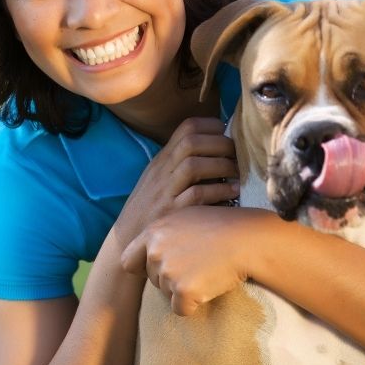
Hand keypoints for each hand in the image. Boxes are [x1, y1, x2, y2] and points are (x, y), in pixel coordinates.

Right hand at [112, 117, 239, 246]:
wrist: (127, 238)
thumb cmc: (151, 208)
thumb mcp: (161, 178)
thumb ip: (182, 163)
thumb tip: (219, 152)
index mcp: (163, 159)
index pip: (187, 128)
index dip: (212, 126)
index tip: (228, 135)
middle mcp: (163, 171)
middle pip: (191, 142)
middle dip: (221, 144)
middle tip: (238, 155)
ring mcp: (165, 192)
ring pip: (193, 166)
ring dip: (221, 166)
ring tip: (236, 174)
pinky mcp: (171, 213)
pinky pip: (197, 196)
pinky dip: (219, 191)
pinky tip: (232, 192)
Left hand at [120, 206, 275, 315]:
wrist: (249, 238)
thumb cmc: (223, 225)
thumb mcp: (187, 217)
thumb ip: (165, 232)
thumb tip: (154, 248)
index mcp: (153, 232)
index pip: (128, 261)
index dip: (142, 269)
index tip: (158, 271)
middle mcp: (155, 252)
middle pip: (152, 279)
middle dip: (170, 279)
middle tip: (197, 267)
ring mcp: (168, 272)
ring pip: (167, 294)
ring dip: (184, 290)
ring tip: (207, 271)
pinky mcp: (183, 291)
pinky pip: (181, 309)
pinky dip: (194, 305)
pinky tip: (210, 287)